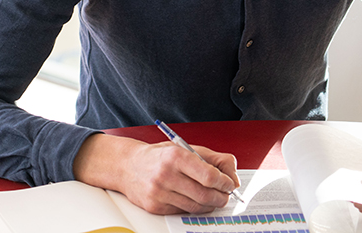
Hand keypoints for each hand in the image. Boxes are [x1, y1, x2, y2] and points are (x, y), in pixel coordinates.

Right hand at [73, 133, 239, 214]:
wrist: (128, 166)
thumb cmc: (160, 156)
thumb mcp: (187, 149)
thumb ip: (214, 160)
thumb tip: (233, 178)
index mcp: (176, 157)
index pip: (209, 176)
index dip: (225, 183)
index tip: (229, 184)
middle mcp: (166, 175)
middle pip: (204, 195)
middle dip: (221, 197)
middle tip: (225, 195)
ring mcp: (159, 193)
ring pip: (195, 207)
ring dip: (210, 205)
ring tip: (212, 198)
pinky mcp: (155, 207)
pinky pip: (182, 212)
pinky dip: (193, 208)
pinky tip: (194, 200)